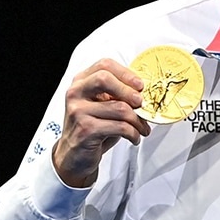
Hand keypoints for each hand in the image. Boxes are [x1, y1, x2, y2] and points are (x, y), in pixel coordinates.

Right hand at [52, 58, 148, 187]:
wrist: (74, 154)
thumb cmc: (93, 127)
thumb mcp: (103, 106)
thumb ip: (118, 95)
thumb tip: (145, 92)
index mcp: (81, 82)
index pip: (104, 65)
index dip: (126, 73)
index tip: (140, 85)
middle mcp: (76, 93)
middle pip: (105, 79)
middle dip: (129, 91)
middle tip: (141, 104)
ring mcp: (78, 111)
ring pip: (119, 108)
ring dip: (138, 121)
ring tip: (142, 128)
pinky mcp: (85, 129)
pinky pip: (120, 127)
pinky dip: (133, 133)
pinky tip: (134, 137)